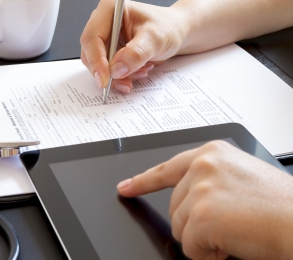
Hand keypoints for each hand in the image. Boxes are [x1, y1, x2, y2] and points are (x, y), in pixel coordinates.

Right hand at [80, 0, 186, 93]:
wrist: (176, 33)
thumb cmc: (167, 27)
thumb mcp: (156, 38)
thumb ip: (136, 53)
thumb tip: (116, 69)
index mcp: (108, 10)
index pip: (91, 37)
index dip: (96, 60)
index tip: (105, 79)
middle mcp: (102, 24)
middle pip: (90, 54)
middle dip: (107, 72)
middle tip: (125, 83)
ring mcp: (104, 39)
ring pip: (97, 66)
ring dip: (117, 76)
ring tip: (140, 72)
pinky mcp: (109, 52)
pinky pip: (106, 71)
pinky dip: (121, 77)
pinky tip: (138, 72)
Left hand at [117, 140, 292, 259]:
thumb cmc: (279, 205)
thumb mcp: (240, 177)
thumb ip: (208, 180)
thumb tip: (186, 199)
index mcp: (212, 153)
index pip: (167, 168)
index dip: (143, 181)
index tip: (125, 187)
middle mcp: (202, 166)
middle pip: (174, 206)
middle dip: (195, 222)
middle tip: (231, 222)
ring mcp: (200, 189)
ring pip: (179, 226)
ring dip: (203, 238)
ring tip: (236, 230)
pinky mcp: (201, 215)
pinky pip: (189, 246)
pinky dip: (208, 254)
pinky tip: (232, 242)